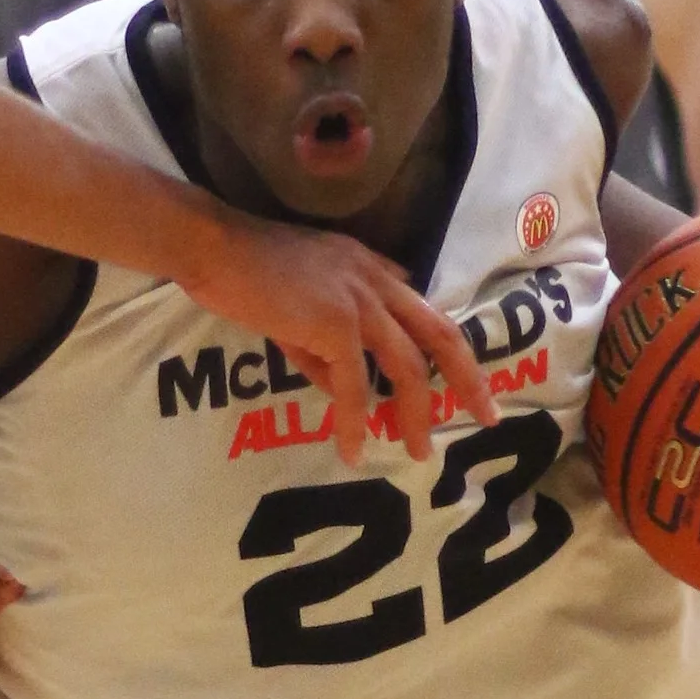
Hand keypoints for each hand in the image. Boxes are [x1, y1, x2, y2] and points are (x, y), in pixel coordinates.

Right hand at [171, 217, 495, 463]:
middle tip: (487, 416)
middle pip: (441, 334)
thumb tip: (337, 384)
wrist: (212, 247)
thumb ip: (322, 337)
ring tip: (419, 451)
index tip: (461, 379)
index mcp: (370, 269)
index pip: (421, 309)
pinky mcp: (334, 325)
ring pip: (408, 367)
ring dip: (417, 414)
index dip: (445, 348)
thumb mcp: (297, 299)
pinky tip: (354, 450)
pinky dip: (355, 423)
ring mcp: (359, 302)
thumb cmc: (242, 269)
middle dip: (468, 378)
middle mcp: (376, 281)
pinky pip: (354, 386)